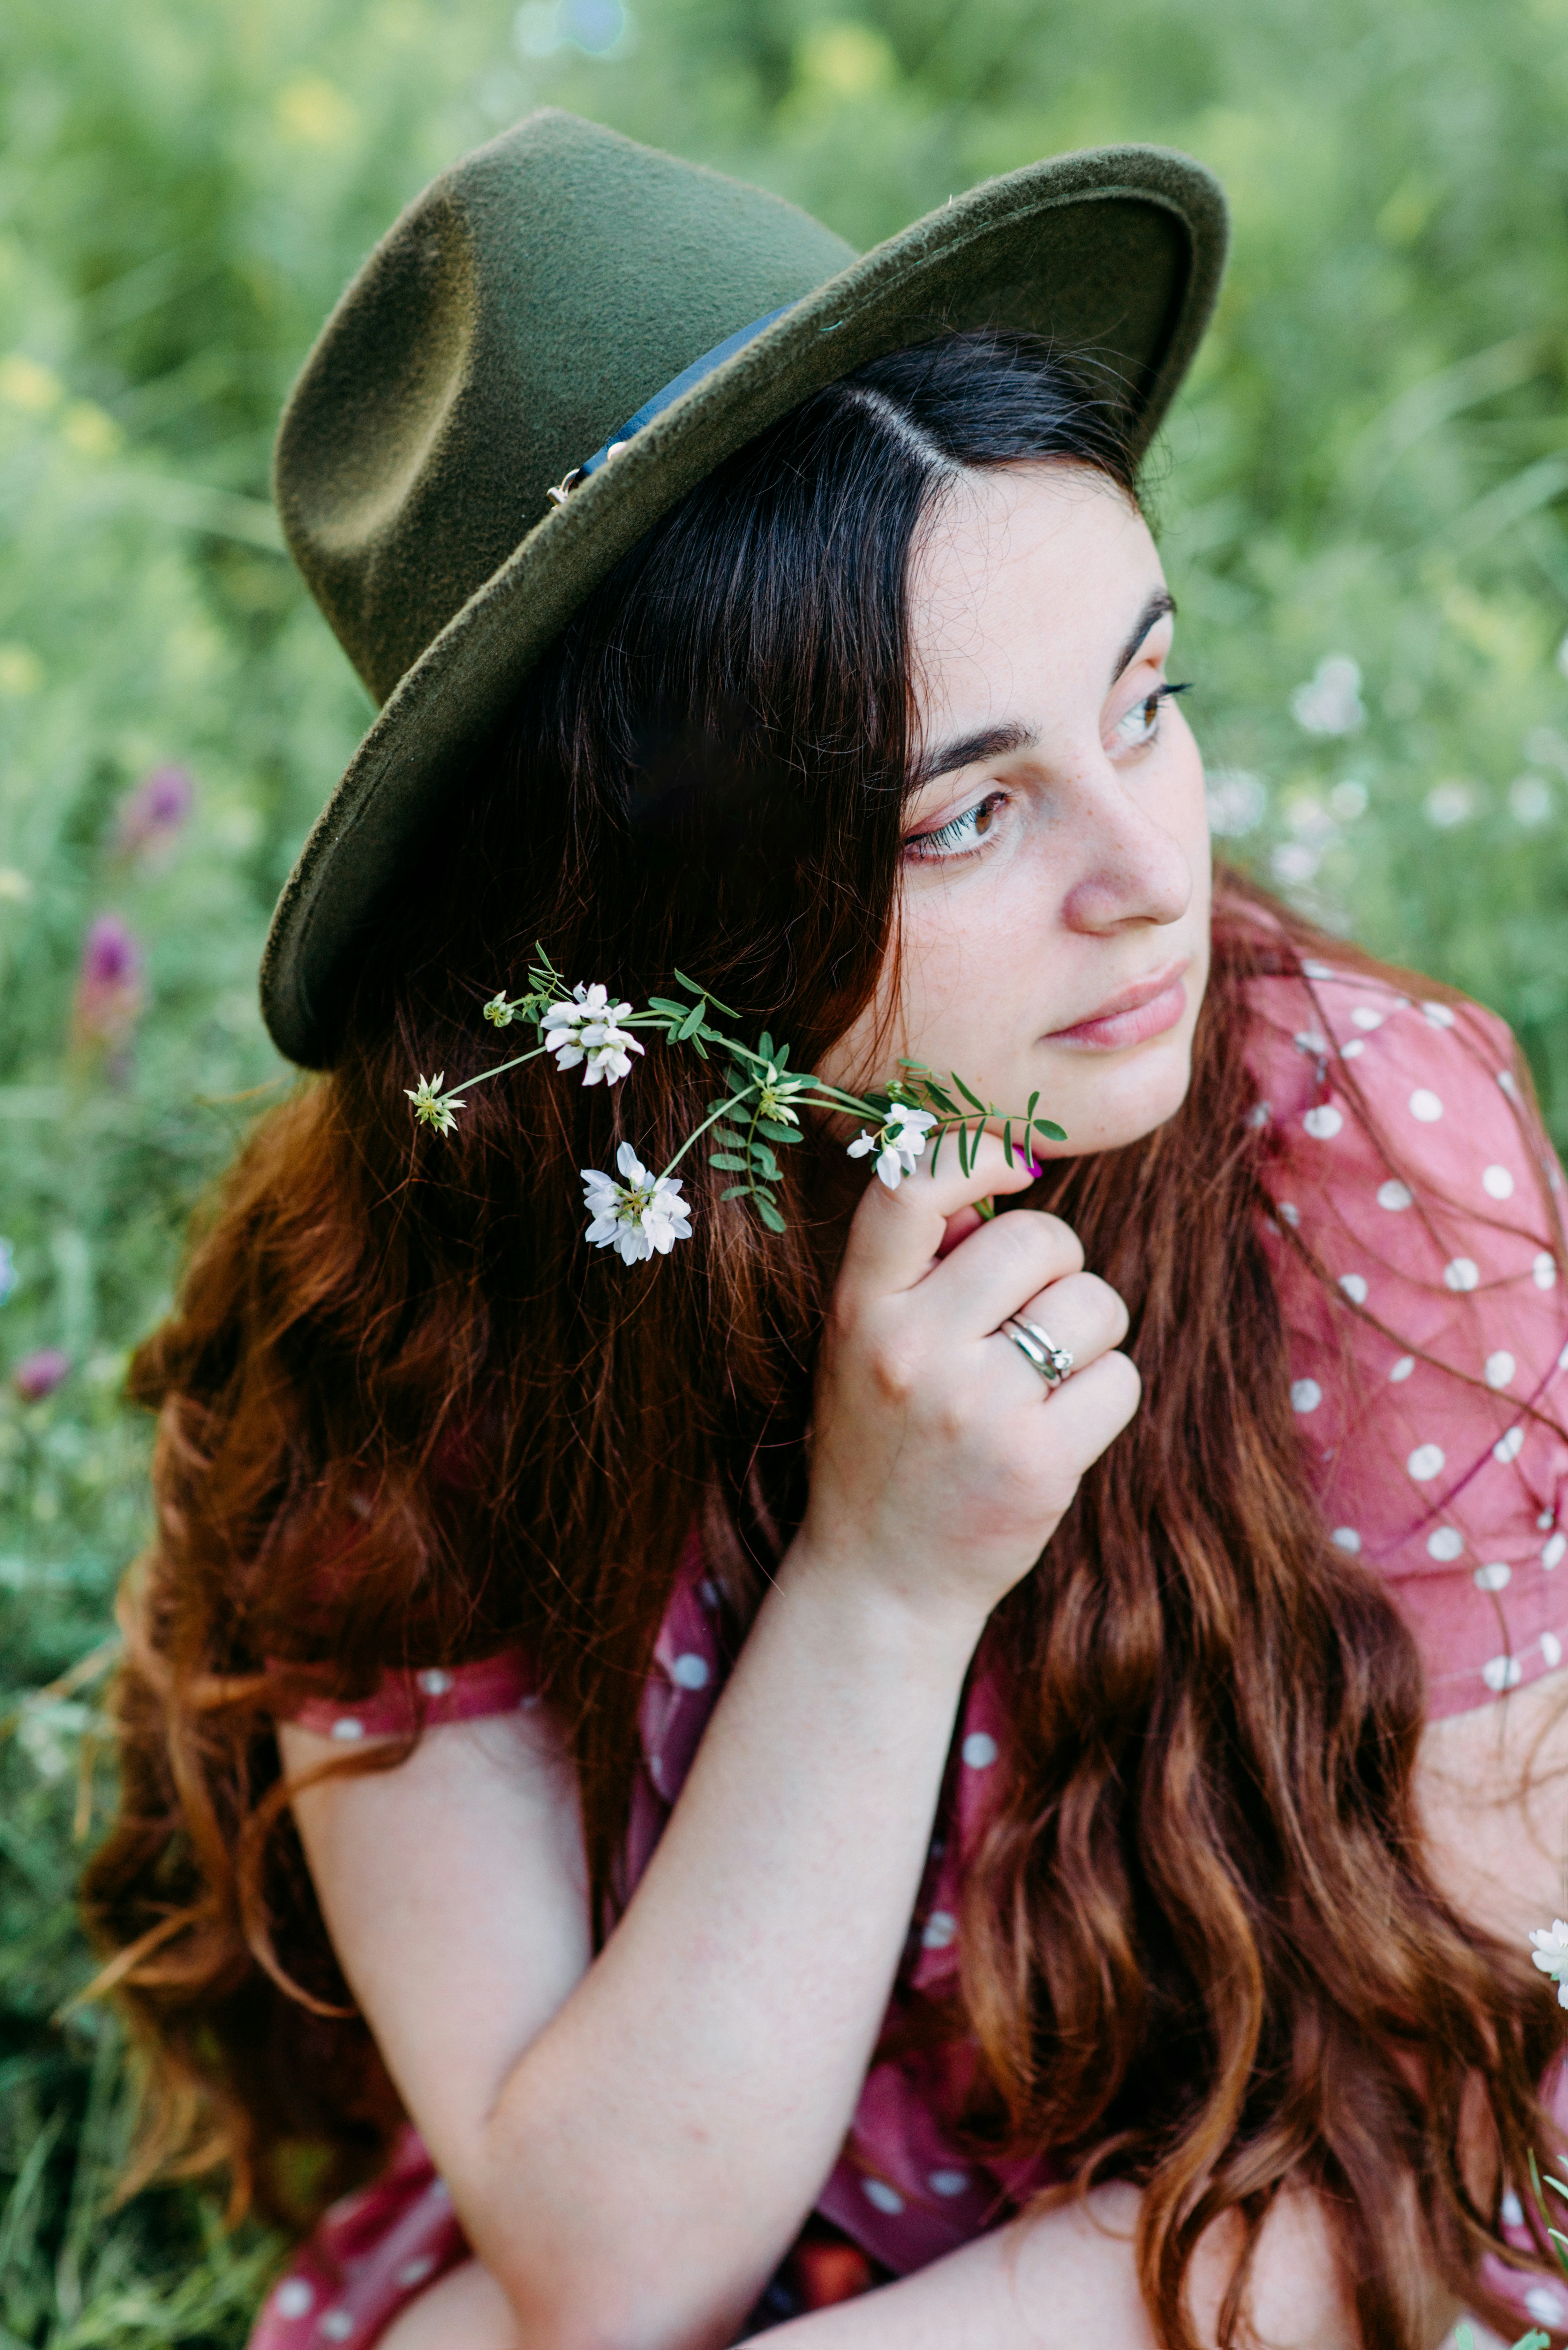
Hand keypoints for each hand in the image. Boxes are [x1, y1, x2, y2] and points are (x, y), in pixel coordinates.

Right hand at [795, 1131, 1138, 1633]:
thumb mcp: (864, 1343)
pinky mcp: (1037, 1462)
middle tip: (1028, 1317)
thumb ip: (920, 1263)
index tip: (1014, 1169)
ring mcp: (975, 1406)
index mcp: (860, 1309)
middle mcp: (912, 1349)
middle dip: (1056, 1267)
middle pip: (1036, 1238)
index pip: (908, 1187)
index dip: (976, 1154)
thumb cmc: (882, 1443)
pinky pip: (1119, 1378)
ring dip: (1087, 1335)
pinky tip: (1059, 1429)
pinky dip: (1104, 1398)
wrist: (878, 1580)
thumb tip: (1004, 1178)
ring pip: (1093, 1304)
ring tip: (1039, 1381)